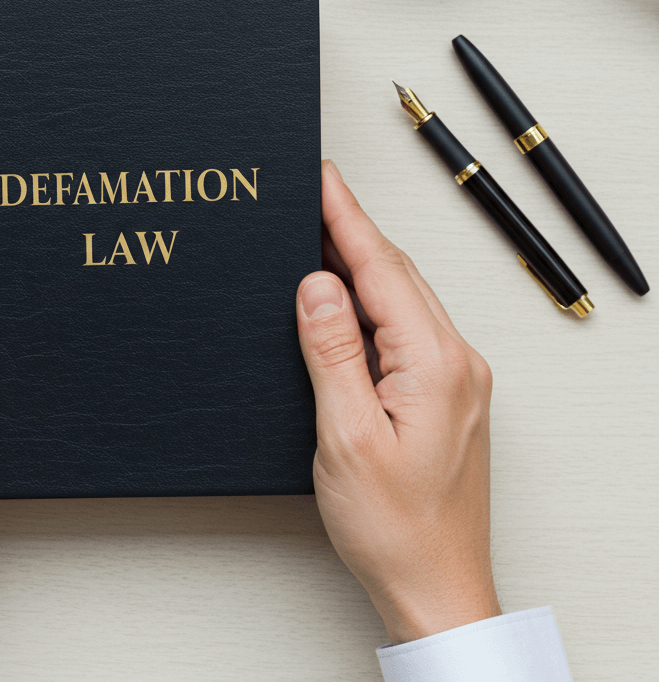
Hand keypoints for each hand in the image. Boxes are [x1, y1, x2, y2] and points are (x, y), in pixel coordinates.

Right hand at [296, 160, 498, 643]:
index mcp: (435, 364)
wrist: (437, 587)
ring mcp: (455, 376)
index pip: (381, 269)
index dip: (346, 217)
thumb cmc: (395, 528)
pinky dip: (371, 301)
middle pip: (395, 274)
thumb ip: (333, 352)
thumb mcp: (347, 438)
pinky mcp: (445, 392)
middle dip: (350, 229)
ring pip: (401, 298)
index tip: (321, 177)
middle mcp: (455, 360)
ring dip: (359, 263)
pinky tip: (343, 298)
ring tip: (317, 234)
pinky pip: (405, 326)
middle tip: (309, 194)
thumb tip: (317, 284)